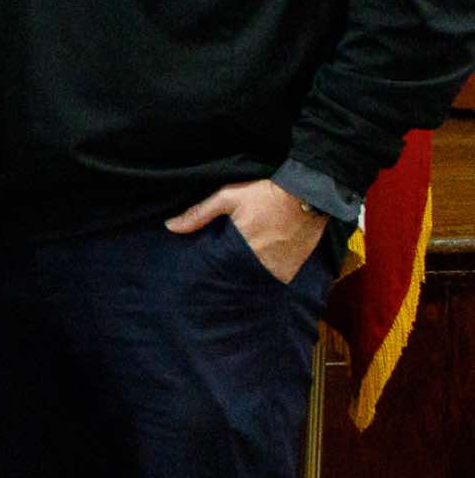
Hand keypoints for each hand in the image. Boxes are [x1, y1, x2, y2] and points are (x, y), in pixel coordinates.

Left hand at [167, 179, 327, 282]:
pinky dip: (263, 277)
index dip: (208, 270)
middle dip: (225, 276)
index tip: (199, 272)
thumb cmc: (265, 195)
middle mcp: (259, 264)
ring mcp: (277, 271)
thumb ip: (199, 213)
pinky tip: (256, 271)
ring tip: (235, 274)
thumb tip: (170, 226)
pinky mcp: (291, 272)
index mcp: (239, 248)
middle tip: (215, 276)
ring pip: (253, 282)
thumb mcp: (228, 197)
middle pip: (234, 278)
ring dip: (244, 279)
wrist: (308, 196)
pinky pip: (271, 281)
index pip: (216, 269)